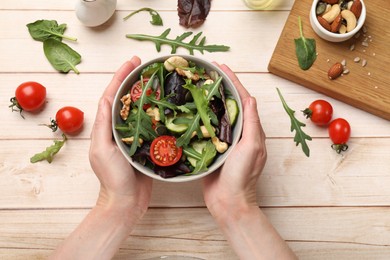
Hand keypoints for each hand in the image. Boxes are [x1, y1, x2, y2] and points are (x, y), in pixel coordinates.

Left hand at [89, 56, 152, 218]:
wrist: (126, 202)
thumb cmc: (112, 179)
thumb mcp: (103, 150)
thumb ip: (104, 126)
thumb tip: (107, 99)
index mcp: (107, 127)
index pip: (113, 96)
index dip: (121, 77)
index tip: (132, 62)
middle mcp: (119, 128)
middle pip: (127, 98)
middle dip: (134, 79)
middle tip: (146, 65)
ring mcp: (134, 136)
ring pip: (140, 109)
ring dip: (147, 92)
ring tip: (158, 78)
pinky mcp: (147, 145)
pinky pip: (152, 124)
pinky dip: (158, 112)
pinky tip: (167, 105)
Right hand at [203, 63, 266, 217]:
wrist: (228, 202)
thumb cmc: (242, 176)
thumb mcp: (252, 147)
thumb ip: (251, 123)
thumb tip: (250, 98)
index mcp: (250, 130)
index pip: (242, 99)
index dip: (233, 81)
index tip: (221, 67)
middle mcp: (238, 133)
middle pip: (229, 103)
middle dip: (219, 86)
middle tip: (206, 72)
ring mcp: (224, 141)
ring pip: (216, 114)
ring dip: (208, 99)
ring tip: (196, 85)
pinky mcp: (211, 149)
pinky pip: (206, 129)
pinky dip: (199, 117)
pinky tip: (189, 110)